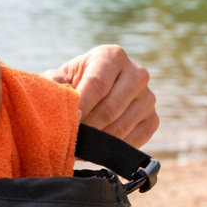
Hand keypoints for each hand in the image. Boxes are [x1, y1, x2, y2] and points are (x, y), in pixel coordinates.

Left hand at [43, 45, 157, 149]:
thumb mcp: (59, 78)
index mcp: (113, 56)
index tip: (69, 121)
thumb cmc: (71, 85)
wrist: (89, 96)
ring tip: (77, 147)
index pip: (97, 84)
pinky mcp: (152, 119)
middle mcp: (137, 73)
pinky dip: (112, 150)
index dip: (81, 105)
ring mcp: (148, 97)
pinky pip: (134, 141)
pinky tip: (95, 150)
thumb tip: (60, 97)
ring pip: (121, 127)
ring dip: (97, 141)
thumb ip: (54, 84)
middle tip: (70, 139)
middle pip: (111, 108)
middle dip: (87, 127)